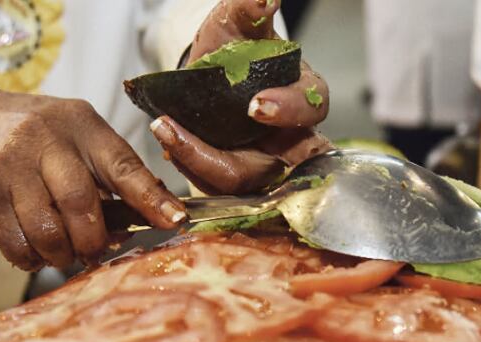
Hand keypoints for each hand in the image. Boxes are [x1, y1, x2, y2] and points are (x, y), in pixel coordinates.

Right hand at [0, 86, 186, 269]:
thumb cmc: (37, 137)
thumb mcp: (77, 135)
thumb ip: (111, 171)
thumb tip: (152, 217)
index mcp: (82, 126)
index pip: (123, 164)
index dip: (151, 197)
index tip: (175, 220)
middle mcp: (46, 141)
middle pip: (81, 205)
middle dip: (93, 241)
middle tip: (94, 252)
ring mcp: (10, 166)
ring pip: (47, 232)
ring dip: (61, 255)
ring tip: (63, 252)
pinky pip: (16, 244)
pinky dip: (31, 258)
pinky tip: (34, 249)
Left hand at [150, 0, 332, 193]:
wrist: (202, 71)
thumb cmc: (230, 46)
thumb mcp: (235, 22)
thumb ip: (249, 9)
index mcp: (303, 94)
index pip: (312, 106)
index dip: (289, 110)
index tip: (256, 105)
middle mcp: (292, 136)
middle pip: (288, 164)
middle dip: (251, 163)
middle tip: (203, 147)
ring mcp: (265, 161)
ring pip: (246, 180)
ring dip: (203, 161)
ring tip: (168, 133)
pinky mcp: (235, 176)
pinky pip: (217, 184)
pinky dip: (191, 165)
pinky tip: (168, 144)